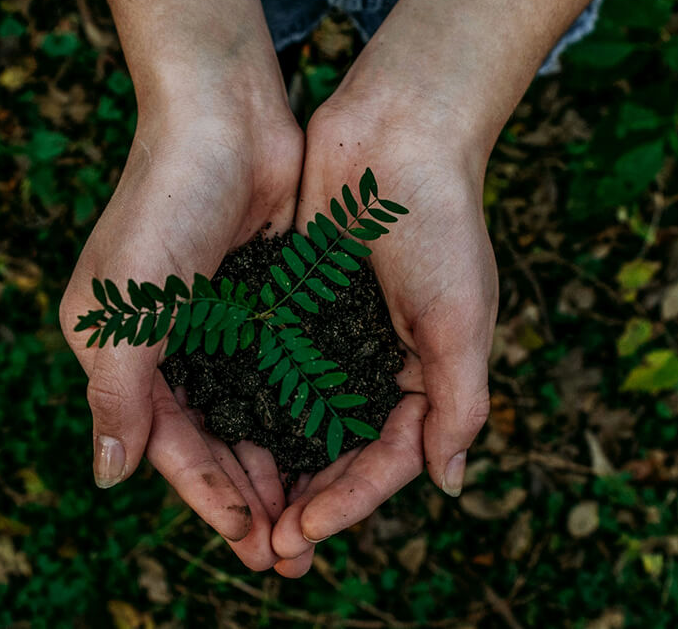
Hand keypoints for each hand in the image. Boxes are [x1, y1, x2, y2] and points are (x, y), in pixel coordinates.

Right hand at [58, 101, 305, 571]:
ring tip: (315, 517)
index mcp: (117, 349)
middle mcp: (162, 343)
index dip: (208, 497)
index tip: (253, 542)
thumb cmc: (165, 202)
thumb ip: (118, 394)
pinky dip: (301, 413)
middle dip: (248, 498)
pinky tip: (333, 448)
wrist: (225, 111)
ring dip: (278, 466)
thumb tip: (108, 478)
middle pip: (210, 440)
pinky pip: (281, 373)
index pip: (166, 444)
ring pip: (249, 415)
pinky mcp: (261, 298)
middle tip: (292, 554)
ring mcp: (214, 321)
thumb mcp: (128, 307)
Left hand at [268, 101, 497, 574]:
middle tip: (264, 548)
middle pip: (337, 453)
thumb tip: (448, 485)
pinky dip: (248, 405)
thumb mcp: (461, 320)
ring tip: (238, 510)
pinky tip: (215, 435)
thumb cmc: (441, 222)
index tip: (303, 532)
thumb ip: (458, 404)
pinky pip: (268, 368)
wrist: (398, 129)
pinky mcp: (294, 303)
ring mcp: (334, 335)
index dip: (347, 502)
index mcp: (427, 376)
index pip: (386, 460)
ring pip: (297, 420)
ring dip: (271, 466)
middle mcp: (379, 364)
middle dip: (305, 502)